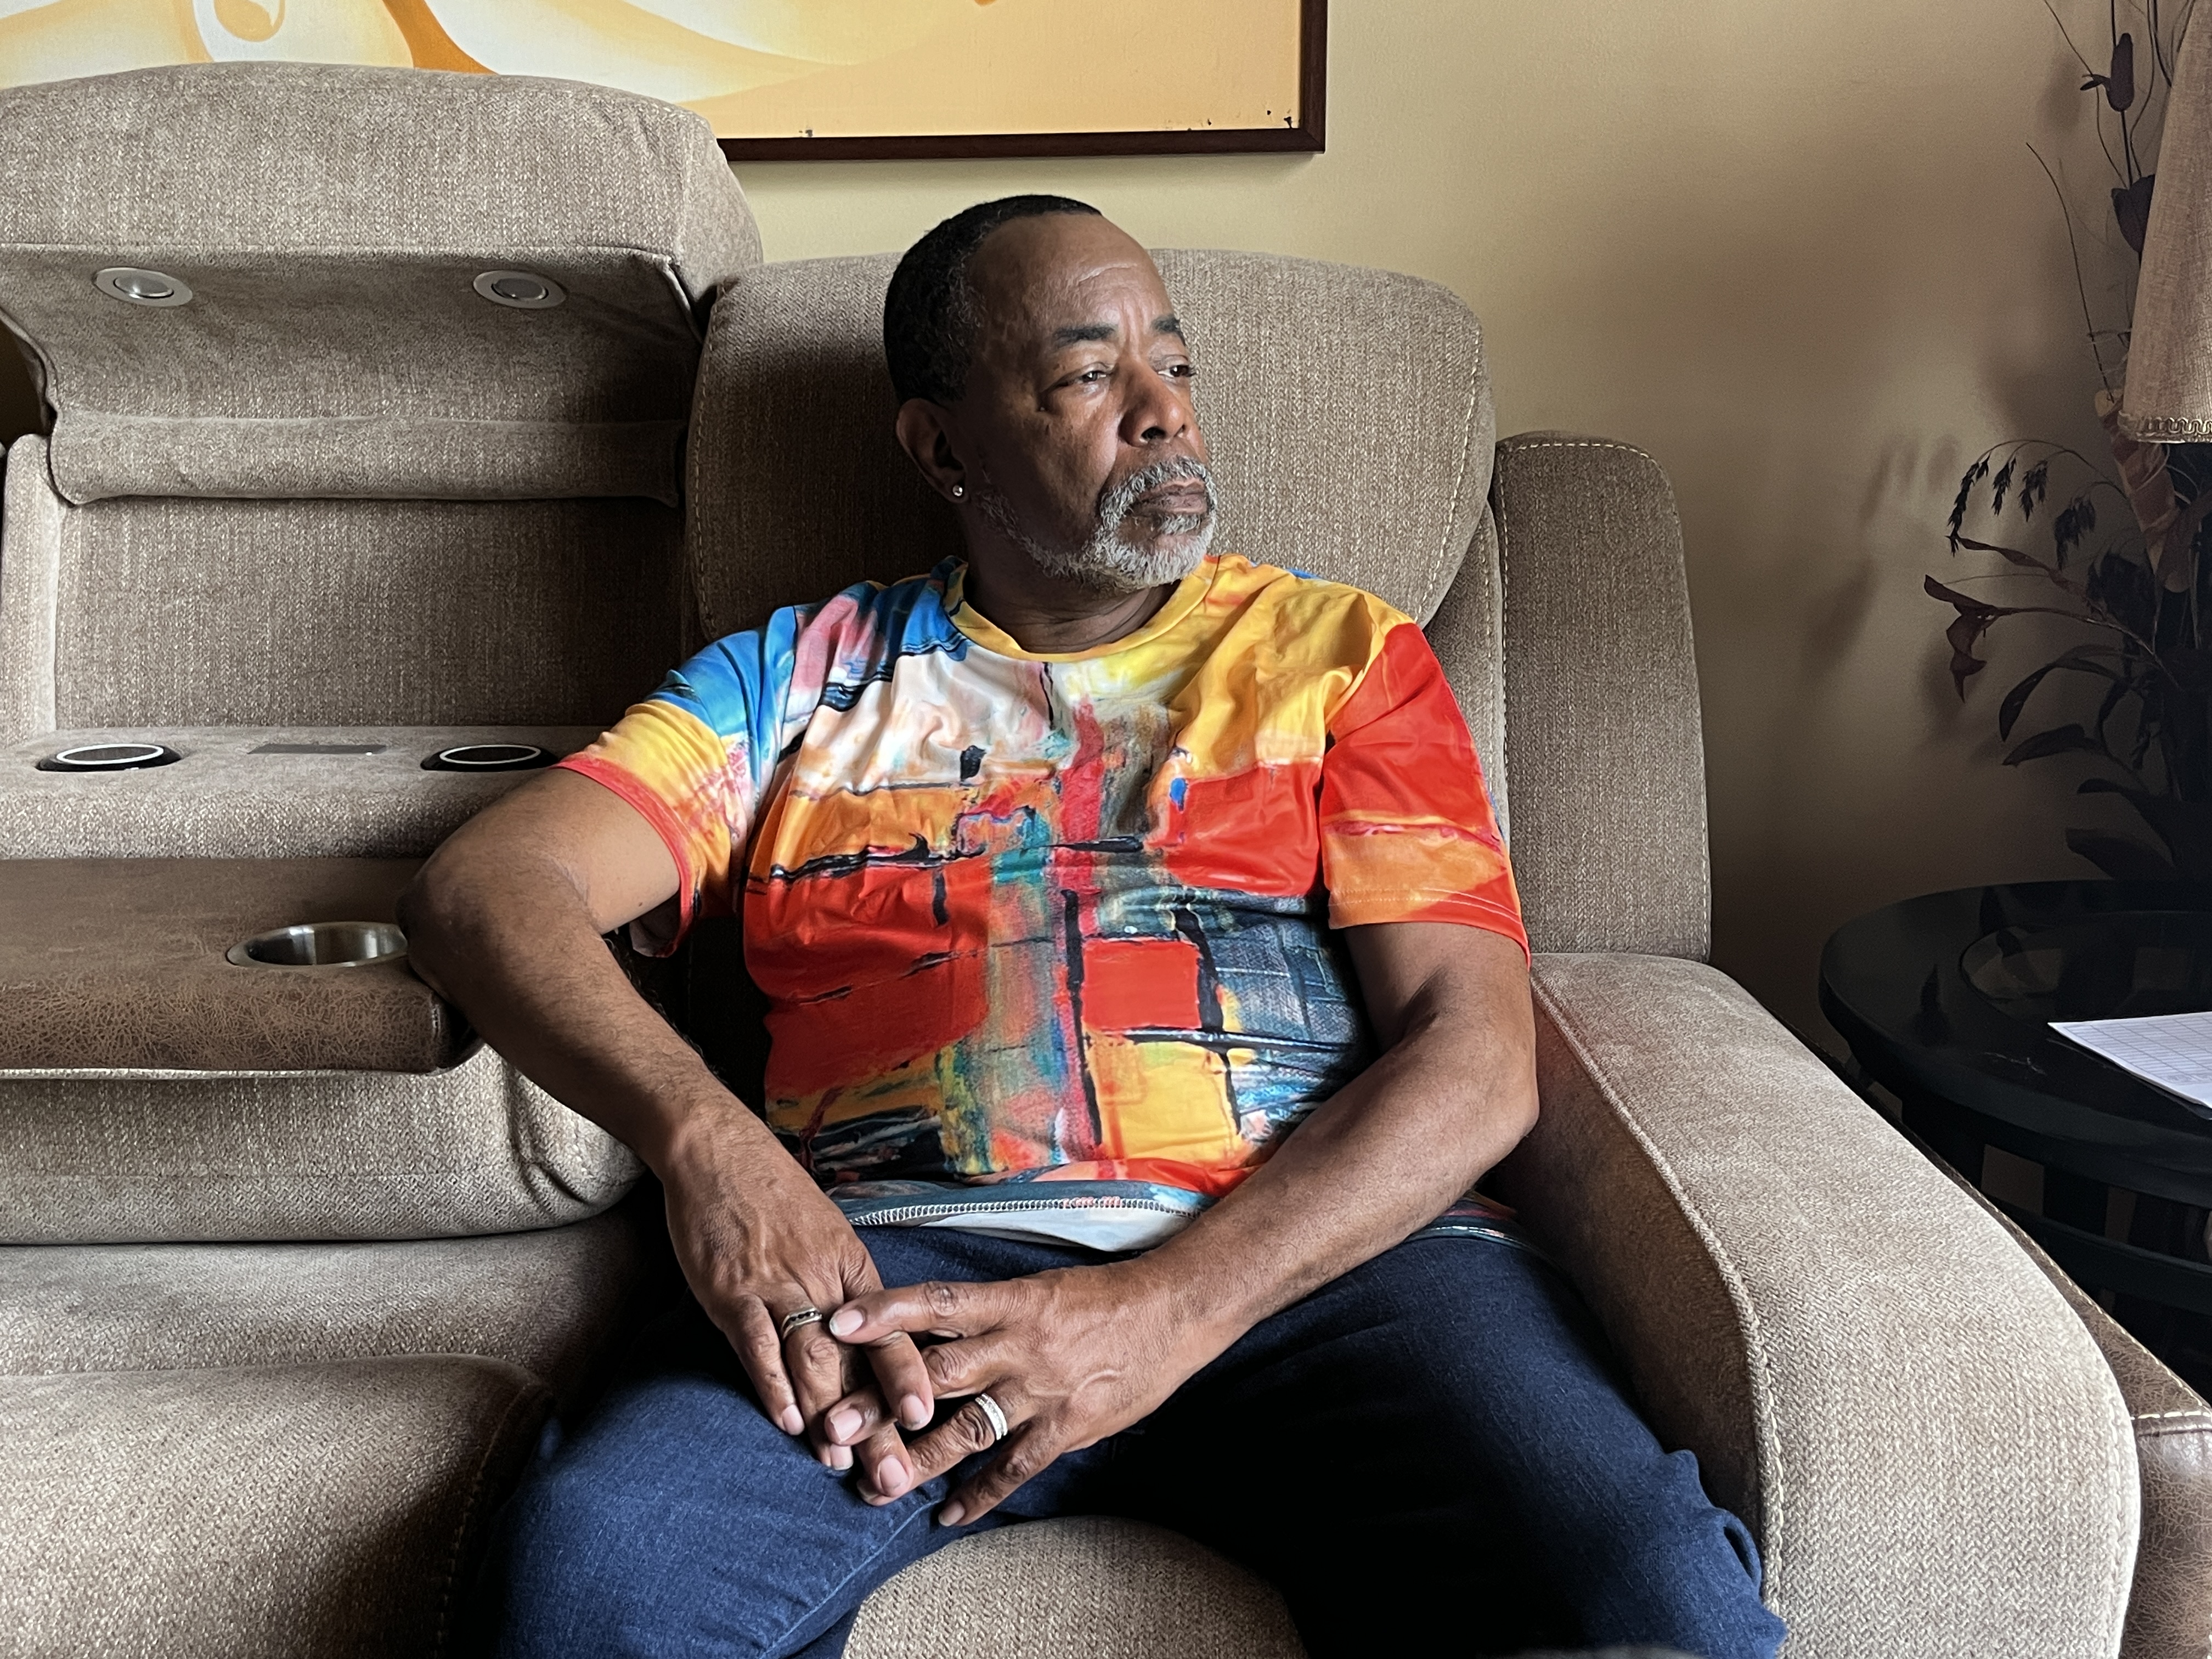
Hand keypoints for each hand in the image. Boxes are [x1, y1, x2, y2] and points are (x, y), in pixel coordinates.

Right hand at [659, 1098, 935, 1495]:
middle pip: (856, 1360)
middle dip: (875, 1421)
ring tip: (841, 1462)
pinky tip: (786, 1420)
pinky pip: (756, 1342)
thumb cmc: (773, 1195)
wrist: (718, 1150)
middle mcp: (822, 1280)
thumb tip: (864, 1338)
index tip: (926, 1422)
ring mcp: (776, 1285)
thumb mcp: (825, 1235)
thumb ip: (843, 1287)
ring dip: (828, 1414)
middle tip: (892, 1474)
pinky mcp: (731, 1289)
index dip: (907, 1377)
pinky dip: (772, 1383)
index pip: (890, 1333)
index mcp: (851, 1268)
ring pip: (812, 1358)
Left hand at [823, 1263, 1217, 1522]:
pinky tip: (947, 1514)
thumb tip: (932, 1321)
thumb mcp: (1039, 1287)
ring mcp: (1041, 1390)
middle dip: (884, 1401)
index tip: (838, 1323)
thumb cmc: (1102, 1296)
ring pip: (967, 1428)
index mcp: (1010, 1302)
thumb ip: (988, 1309)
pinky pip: (1014, 1467)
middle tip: (835, 1423)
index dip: (886, 1312)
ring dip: (918, 1458)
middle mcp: (1018, 1345)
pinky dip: (980, 1494)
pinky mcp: (1065, 1427)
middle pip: (938, 1373)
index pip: (937, 1302)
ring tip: (875, 1483)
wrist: (1172, 1312)